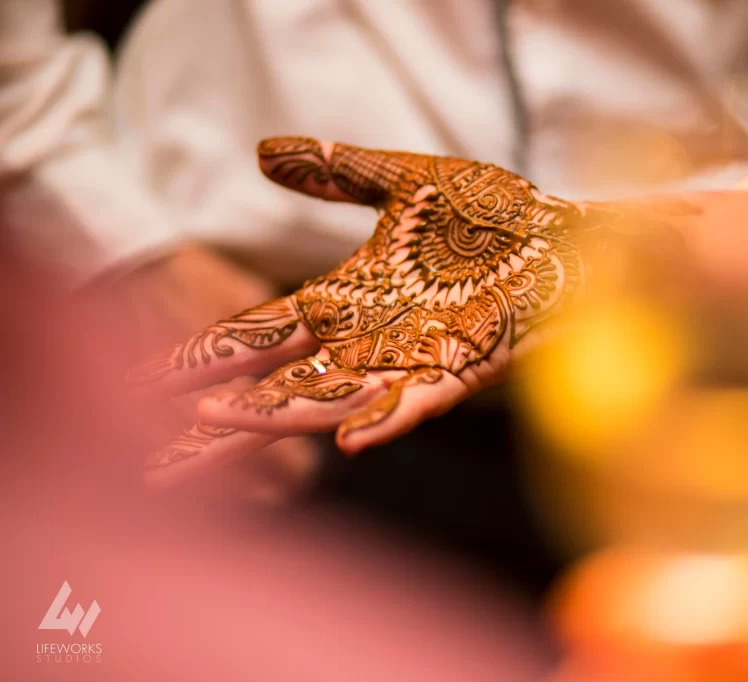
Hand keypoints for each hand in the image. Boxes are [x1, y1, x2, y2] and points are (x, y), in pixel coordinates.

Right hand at [129, 138, 587, 485]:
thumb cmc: (497, 215)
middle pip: (278, 384)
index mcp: (351, 297)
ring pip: (333, 398)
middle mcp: (372, 339)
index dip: (206, 352)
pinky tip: (345, 441)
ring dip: (274, 414)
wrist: (577, 235)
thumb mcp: (408, 181)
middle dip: (217, 417)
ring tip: (209, 428)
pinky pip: (421, 404)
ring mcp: (417, 359)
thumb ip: (339, 173)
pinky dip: (384, 421)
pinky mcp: (469, 369)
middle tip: (148, 455)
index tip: (143, 376)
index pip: (260, 330)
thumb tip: (263, 153)